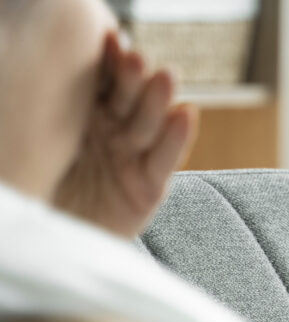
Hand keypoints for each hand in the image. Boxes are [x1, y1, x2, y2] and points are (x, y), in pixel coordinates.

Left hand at [54, 30, 197, 238]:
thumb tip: (51, 62)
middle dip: (132, 77)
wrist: (49, 250)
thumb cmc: (35, 194)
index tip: (108, 38)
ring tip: (165, 77)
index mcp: (78, 117)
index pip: (97, 83)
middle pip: (124, 99)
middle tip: (134, 57)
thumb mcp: (38, 148)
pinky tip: (186, 114)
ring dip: (158, 100)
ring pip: (147, 125)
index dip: (106, 62)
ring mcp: (129, 160)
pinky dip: (176, 139)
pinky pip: (163, 161)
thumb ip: (50, 115)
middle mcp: (108, 133)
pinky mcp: (147, 190)